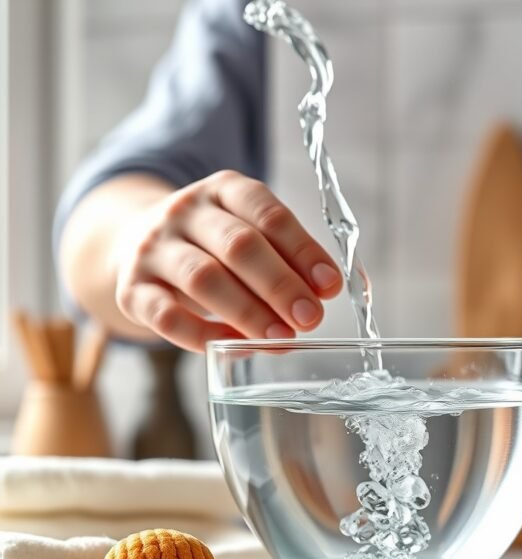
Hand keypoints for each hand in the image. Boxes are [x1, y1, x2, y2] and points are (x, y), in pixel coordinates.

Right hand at [113, 170, 342, 350]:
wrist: (136, 243)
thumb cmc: (213, 245)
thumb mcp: (249, 234)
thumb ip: (288, 258)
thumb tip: (328, 289)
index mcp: (223, 189)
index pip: (267, 213)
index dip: (302, 250)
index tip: (330, 286)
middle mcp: (185, 212)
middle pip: (237, 245)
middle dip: (280, 284)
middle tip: (310, 317)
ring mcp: (153, 249)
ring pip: (203, 278)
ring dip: (248, 312)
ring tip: (282, 336)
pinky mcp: (132, 290)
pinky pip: (168, 317)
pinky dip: (205, 335)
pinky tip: (237, 346)